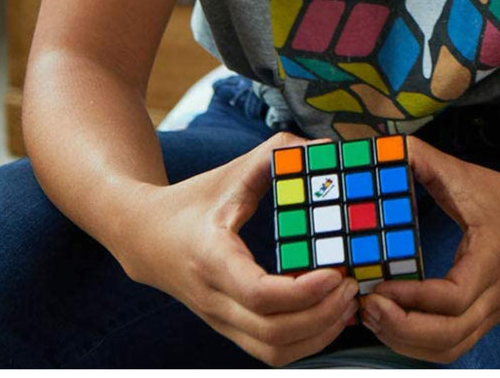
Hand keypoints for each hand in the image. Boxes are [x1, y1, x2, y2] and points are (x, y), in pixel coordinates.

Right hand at [116, 133, 358, 364]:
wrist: (146, 237)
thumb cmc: (195, 199)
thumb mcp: (233, 171)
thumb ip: (279, 152)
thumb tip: (327, 148)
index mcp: (212, 257)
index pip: (257, 293)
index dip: (303, 291)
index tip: (336, 272)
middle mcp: (214, 299)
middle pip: (273, 333)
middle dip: (323, 314)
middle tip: (353, 284)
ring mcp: (221, 321)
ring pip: (275, 351)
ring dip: (319, 333)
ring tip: (348, 302)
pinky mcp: (230, 329)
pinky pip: (272, 352)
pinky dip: (307, 342)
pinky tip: (330, 314)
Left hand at [359, 137, 499, 362]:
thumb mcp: (466, 174)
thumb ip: (427, 162)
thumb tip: (387, 148)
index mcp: (492, 257)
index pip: (456, 295)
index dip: (416, 298)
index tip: (380, 287)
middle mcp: (494, 295)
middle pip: (451, 335)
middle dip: (403, 329)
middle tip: (367, 307)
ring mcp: (490, 314)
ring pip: (448, 349)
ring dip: (405, 342)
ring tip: (371, 317)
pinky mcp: (481, 322)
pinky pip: (449, 348)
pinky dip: (416, 345)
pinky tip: (389, 325)